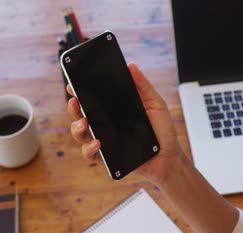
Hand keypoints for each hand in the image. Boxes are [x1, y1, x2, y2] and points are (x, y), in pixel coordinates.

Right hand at [67, 63, 182, 185]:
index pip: (92, 99)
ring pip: (80, 134)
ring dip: (77, 128)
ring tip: (85, 123)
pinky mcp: (106, 158)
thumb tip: (131, 66)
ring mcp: (104, 141)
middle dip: (73, 107)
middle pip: (81, 114)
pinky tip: (98, 143)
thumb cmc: (162, 131)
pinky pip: (90, 154)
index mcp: (114, 110)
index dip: (79, 91)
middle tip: (75, 102)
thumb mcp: (156, 104)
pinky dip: (89, 149)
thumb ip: (143, 86)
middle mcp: (105, 124)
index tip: (73, 85)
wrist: (169, 157)